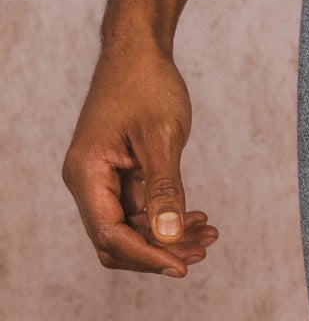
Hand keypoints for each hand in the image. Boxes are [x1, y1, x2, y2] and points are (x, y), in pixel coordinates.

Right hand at [61, 42, 218, 275]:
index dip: (147, 256)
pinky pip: (141, 214)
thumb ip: (164, 189)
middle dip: (160, 251)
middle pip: (117, 242)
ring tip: (209, 233)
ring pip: (132, 232)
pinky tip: (198, 219)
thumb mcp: (160, 138)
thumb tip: (167, 237)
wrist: (140, 53)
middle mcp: (88, 183)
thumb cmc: (146, 85)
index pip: (110, 235)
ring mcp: (102, 182)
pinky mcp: (120, 179)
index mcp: (87, 173)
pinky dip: (168, 220)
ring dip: (169, 238)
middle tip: (204, 248)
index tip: (183, 267)